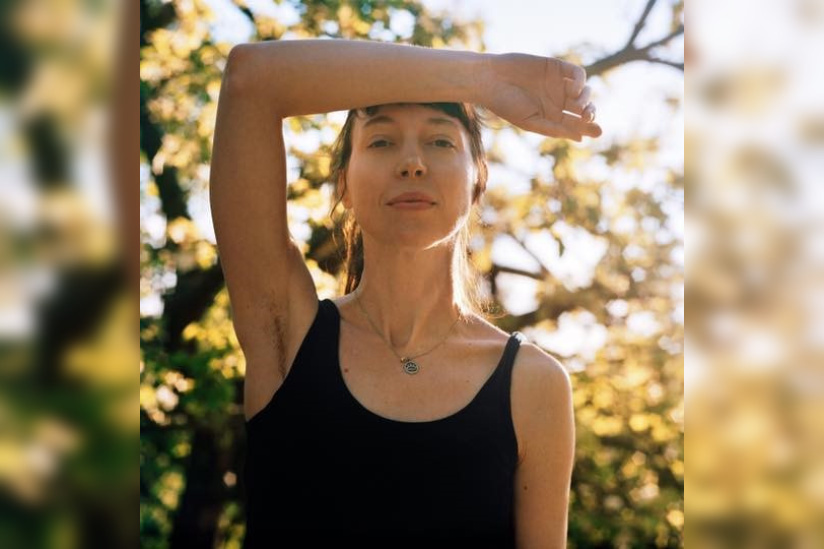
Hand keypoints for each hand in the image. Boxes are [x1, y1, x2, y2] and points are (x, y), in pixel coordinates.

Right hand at [478, 53, 601, 140]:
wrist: (491, 80)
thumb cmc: (507, 105)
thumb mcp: (531, 122)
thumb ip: (555, 129)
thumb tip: (581, 138)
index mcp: (552, 116)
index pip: (576, 123)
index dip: (589, 127)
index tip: (597, 132)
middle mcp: (558, 100)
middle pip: (583, 108)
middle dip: (590, 114)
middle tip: (589, 118)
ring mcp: (558, 83)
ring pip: (584, 92)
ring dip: (586, 99)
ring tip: (579, 106)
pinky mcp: (557, 67)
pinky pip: (577, 74)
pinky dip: (580, 82)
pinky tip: (575, 89)